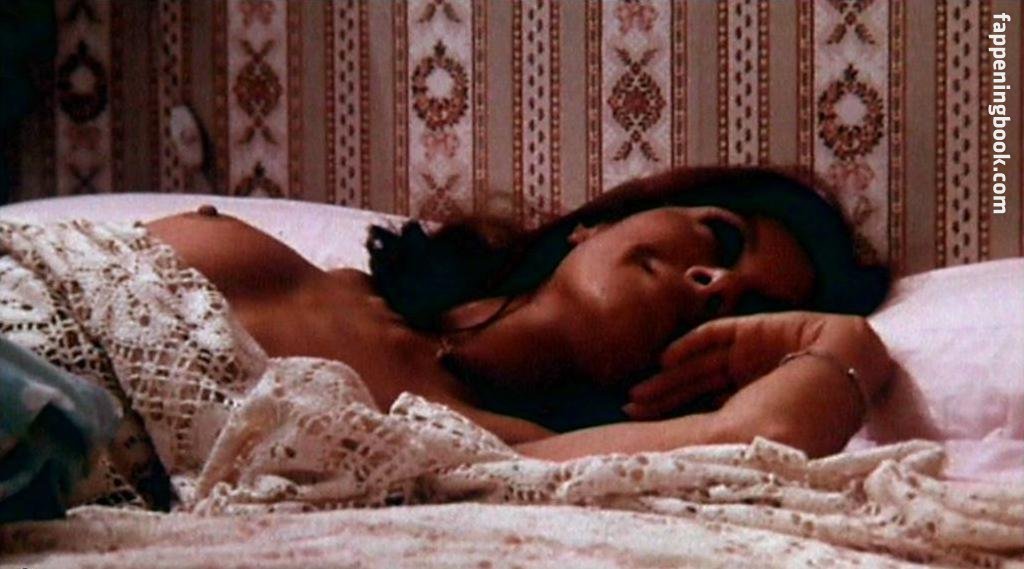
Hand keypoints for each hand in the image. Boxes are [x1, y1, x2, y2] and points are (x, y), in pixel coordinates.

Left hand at [625, 312, 831, 419]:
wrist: (846, 370)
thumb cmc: (800, 414)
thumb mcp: (740, 433)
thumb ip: (702, 435)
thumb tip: (658, 451)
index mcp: (754, 412)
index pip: (701, 412)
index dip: (668, 416)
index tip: (632, 423)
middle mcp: (749, 385)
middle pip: (695, 388)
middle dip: (662, 397)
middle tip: (628, 407)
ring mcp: (751, 356)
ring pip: (700, 365)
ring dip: (668, 377)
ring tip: (638, 391)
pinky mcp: (753, 330)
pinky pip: (714, 336)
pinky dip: (689, 345)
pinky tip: (664, 358)